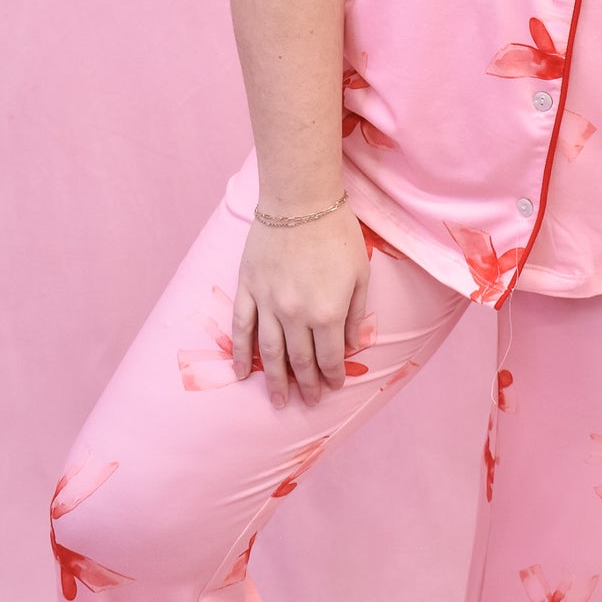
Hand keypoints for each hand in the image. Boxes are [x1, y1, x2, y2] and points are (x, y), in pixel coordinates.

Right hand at [231, 208, 370, 409]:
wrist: (300, 199)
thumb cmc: (337, 232)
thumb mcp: (360, 273)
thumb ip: (355, 313)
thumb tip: (351, 346)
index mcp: (326, 312)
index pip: (329, 357)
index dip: (332, 376)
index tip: (333, 387)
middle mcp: (295, 314)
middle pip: (299, 360)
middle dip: (306, 385)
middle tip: (308, 402)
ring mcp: (267, 303)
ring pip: (269, 352)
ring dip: (275, 380)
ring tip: (278, 400)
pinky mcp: (247, 288)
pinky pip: (241, 328)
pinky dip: (241, 353)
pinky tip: (242, 373)